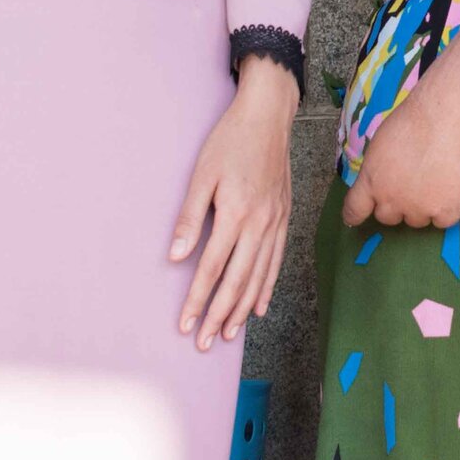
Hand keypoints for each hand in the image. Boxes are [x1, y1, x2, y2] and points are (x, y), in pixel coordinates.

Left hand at [171, 63, 297, 351]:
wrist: (268, 117)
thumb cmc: (230, 141)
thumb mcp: (201, 174)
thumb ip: (190, 217)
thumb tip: (176, 257)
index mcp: (235, 214)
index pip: (212, 268)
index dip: (197, 299)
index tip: (185, 324)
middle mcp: (259, 224)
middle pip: (237, 281)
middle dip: (218, 315)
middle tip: (204, 342)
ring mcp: (276, 223)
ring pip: (259, 276)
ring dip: (242, 308)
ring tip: (227, 333)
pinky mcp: (284, 218)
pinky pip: (276, 261)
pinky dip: (267, 287)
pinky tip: (258, 307)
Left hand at [342, 88, 459, 230]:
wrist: (447, 122)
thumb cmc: (415, 122)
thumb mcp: (382, 144)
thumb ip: (380, 168)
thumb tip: (388, 177)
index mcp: (371, 181)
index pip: (354, 209)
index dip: (355, 216)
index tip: (355, 219)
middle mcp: (391, 200)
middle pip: (388, 217)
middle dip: (398, 205)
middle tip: (414, 185)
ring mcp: (419, 210)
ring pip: (418, 220)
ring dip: (424, 207)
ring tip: (439, 180)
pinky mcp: (446, 213)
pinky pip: (443, 220)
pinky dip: (449, 207)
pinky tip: (454, 187)